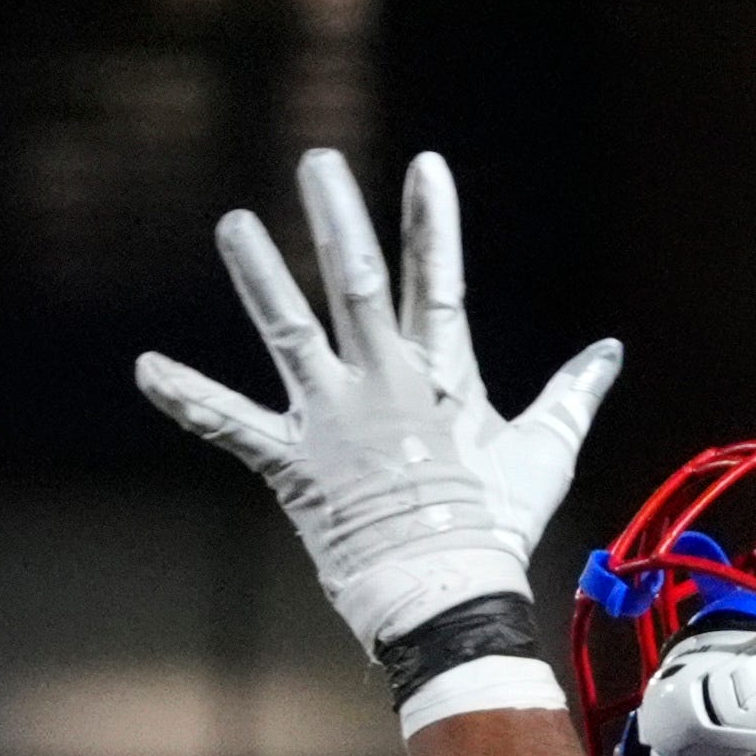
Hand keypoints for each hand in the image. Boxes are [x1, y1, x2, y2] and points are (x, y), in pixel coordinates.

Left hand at [137, 149, 620, 657]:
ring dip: (260, 274)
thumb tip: (611, 351)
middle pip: (356, 282)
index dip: (433, 220)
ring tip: (234, 222)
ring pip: (289, 330)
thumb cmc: (500, 528)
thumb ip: (572, 394)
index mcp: (442, 375)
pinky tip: (144, 366)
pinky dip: (186, 396)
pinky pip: (229, 425)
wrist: (449, 596)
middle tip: (317, 159)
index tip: (425, 165)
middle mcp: (384, 383)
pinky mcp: (292, 463)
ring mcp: (334, 419)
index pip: (439, 279)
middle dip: (337, 217)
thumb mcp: (545, 452)